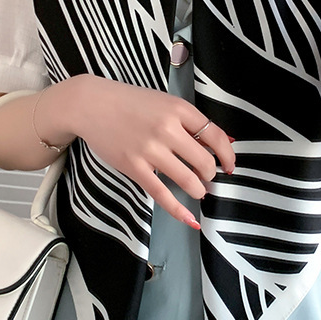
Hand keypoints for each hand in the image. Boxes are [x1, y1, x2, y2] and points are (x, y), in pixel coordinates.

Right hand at [66, 75, 235, 228]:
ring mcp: (150, 149)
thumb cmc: (129, 102)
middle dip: (210, 174)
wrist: (91, 105)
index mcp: (178, 109)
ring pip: (187, 179)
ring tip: (198, 190)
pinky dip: (178, 209)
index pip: (214, 136)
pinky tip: (189, 217)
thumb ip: (190, 121)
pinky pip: (162, 193)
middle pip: (204, 161)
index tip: (229, 165)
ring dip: (198, 190)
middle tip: (207, 176)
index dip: (227, 155)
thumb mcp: (164, 102)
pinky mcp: (134, 166)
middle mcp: (167, 129)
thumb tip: (223, 140)